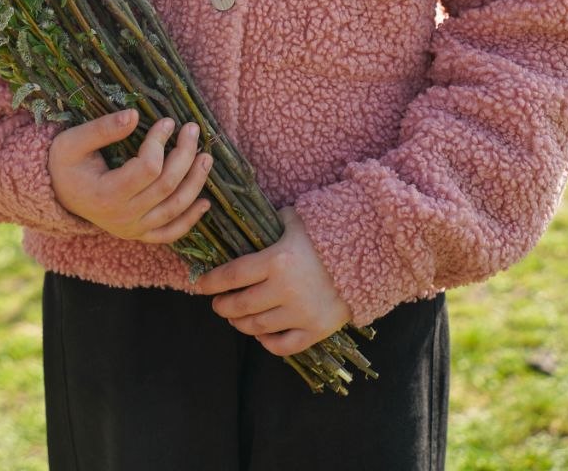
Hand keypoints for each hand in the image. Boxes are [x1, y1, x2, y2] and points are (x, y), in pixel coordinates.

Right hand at [48, 108, 212, 242]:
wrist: (55, 194)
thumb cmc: (64, 163)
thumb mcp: (73, 141)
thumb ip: (103, 128)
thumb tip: (134, 114)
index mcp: (106, 194)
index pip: (148, 168)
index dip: (161, 142)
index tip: (166, 121)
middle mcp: (123, 217)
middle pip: (167, 186)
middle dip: (185, 155)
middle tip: (192, 129)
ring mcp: (132, 229)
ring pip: (175, 209)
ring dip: (195, 182)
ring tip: (206, 156)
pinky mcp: (138, 234)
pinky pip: (170, 233)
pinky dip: (190, 220)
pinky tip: (205, 202)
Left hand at [195, 207, 350, 356]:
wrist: (367, 254)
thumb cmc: (326, 234)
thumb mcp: (295, 221)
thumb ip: (271, 225)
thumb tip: (249, 225)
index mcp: (276, 260)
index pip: (232, 275)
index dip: (211, 282)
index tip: (199, 286)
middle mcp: (285, 289)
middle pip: (240, 305)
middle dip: (222, 306)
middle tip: (217, 303)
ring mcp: (300, 313)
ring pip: (257, 327)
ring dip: (240, 323)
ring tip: (234, 317)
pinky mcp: (316, 330)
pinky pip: (282, 346)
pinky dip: (266, 342)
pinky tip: (260, 333)